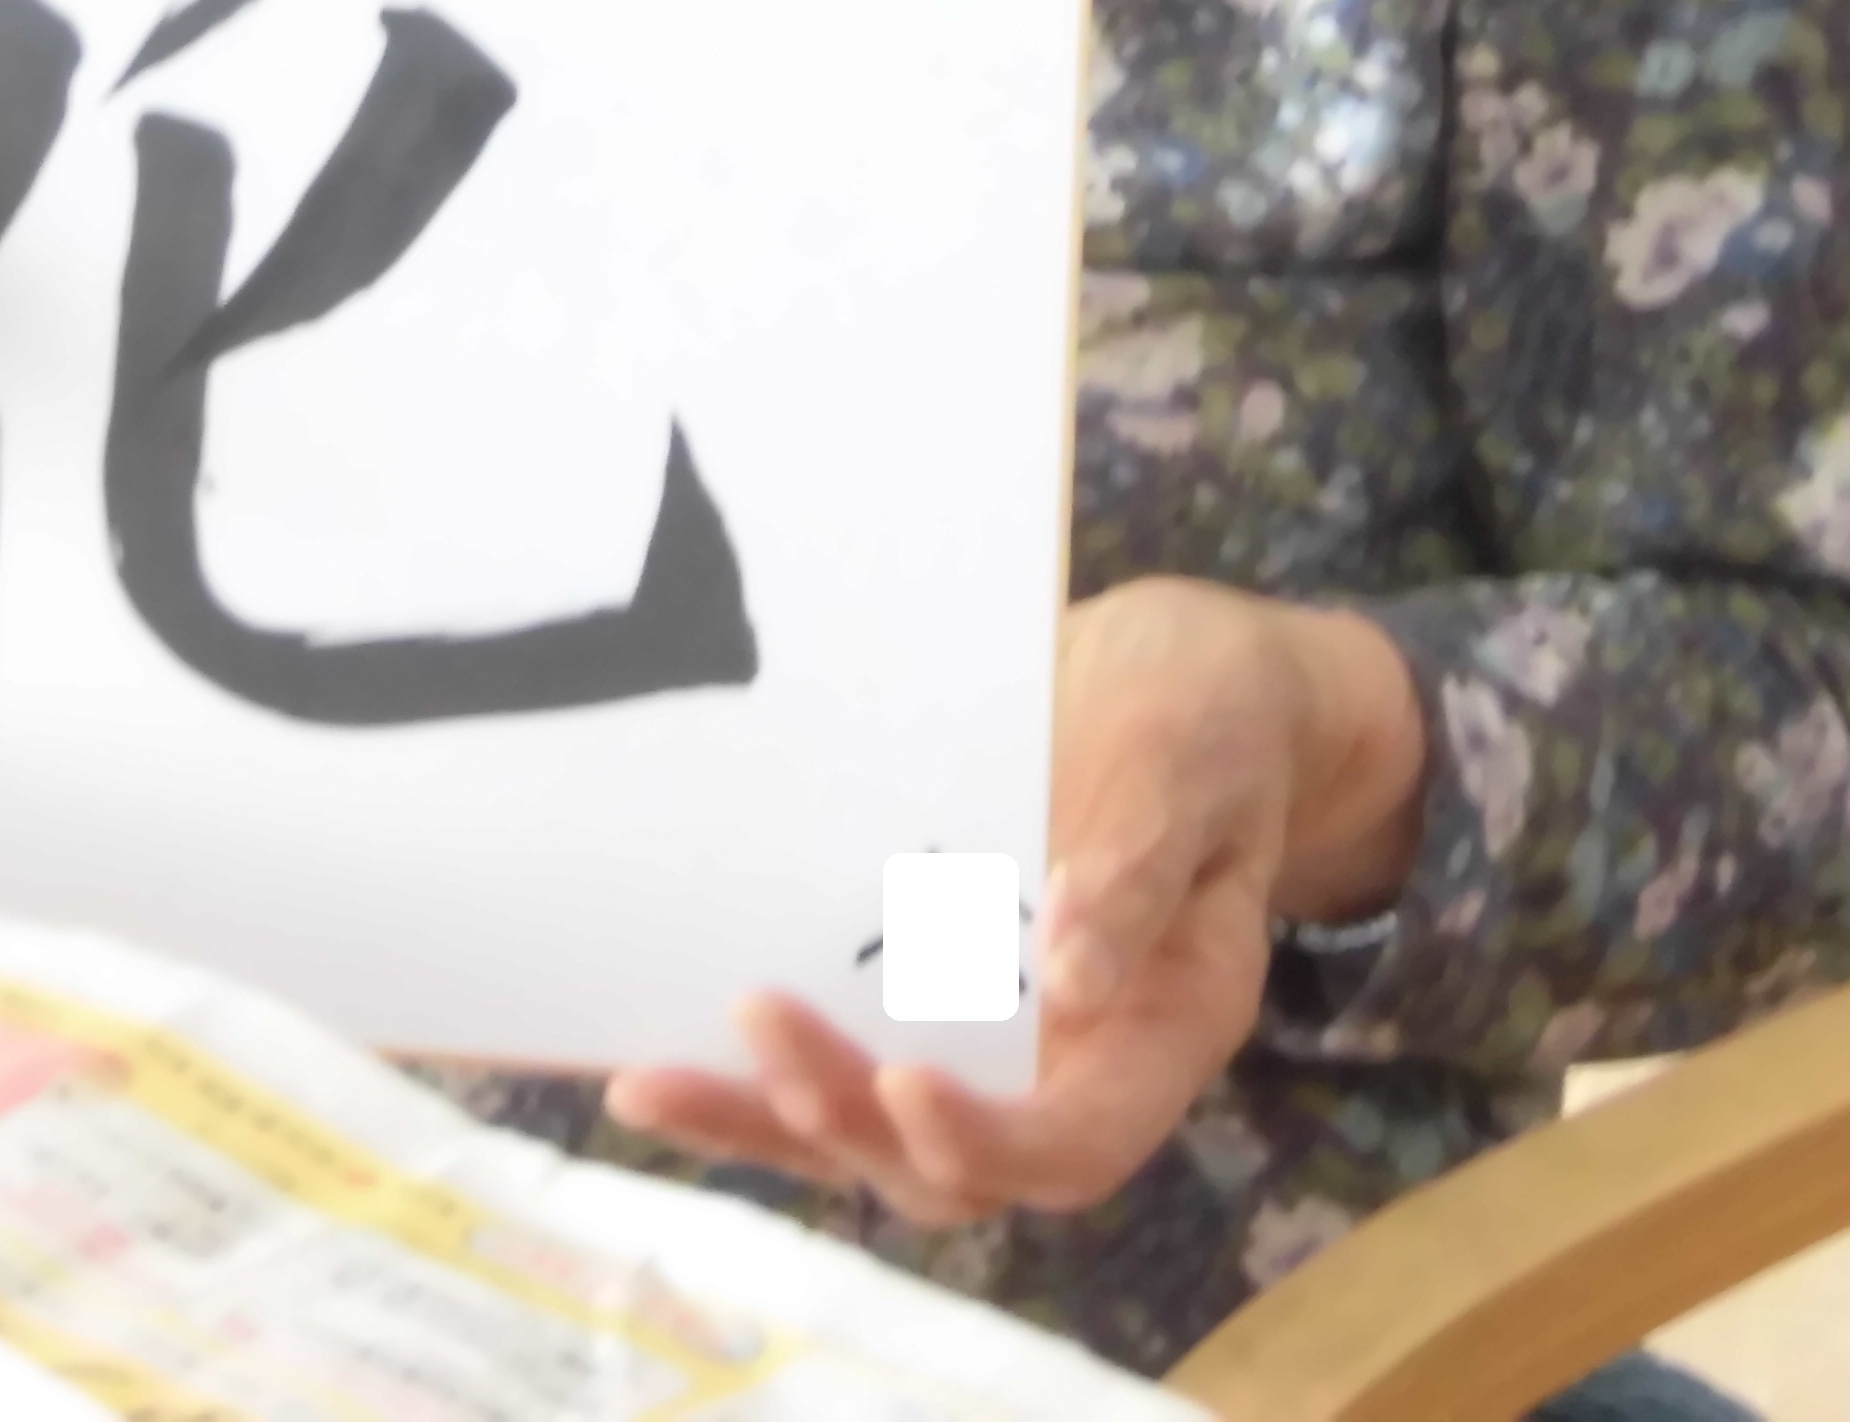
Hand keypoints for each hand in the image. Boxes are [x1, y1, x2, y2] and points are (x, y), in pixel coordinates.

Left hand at [602, 580, 1425, 1226]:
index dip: (989, 1140)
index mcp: (1159, 1031)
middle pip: (948, 1166)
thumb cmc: (1203, 712)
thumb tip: (1071, 980)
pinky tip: (646, 1057)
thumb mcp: (1190, 765)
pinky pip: (832, 1066)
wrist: (1169, 682)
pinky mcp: (911, 1000)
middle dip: (847, 1115)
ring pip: (868, 1137)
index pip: (1076, 1143)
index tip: (905, 1080)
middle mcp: (1068, 1066)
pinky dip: (746, 1079)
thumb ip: (1140, 870)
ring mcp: (984, 1043)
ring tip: (651, 1084)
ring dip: (767, 1119)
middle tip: (760, 1021)